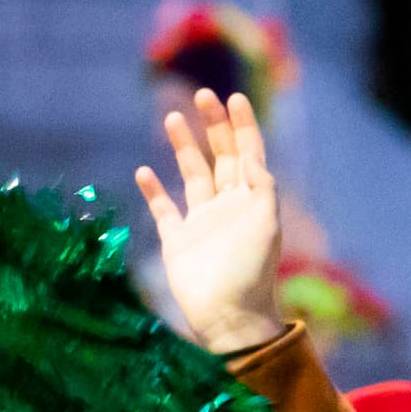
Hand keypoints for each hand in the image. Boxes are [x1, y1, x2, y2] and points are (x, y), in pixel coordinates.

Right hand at [136, 92, 287, 354]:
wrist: (229, 317)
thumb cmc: (252, 272)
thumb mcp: (266, 225)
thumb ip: (261, 187)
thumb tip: (252, 156)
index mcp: (253, 201)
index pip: (249, 154)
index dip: (243, 126)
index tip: (235, 97)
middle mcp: (228, 206)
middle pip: (221, 156)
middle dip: (214, 126)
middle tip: (203, 95)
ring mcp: (202, 222)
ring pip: (193, 174)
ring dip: (184, 147)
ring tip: (173, 118)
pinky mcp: (177, 241)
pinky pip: (164, 209)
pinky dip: (154, 190)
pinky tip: (144, 171)